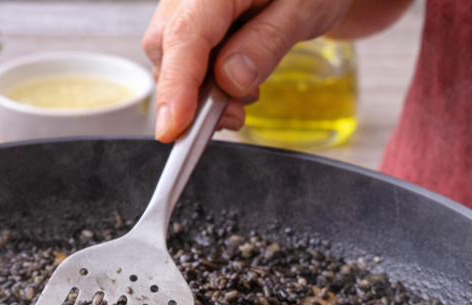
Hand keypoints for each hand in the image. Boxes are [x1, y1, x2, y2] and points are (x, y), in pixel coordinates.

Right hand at [143, 0, 352, 141]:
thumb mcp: (303, 10)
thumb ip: (267, 43)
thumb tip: (231, 80)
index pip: (185, 33)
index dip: (177, 85)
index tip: (175, 127)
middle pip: (167, 50)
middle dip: (192, 96)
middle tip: (235, 115)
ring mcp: (186, 8)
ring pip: (169, 61)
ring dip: (200, 93)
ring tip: (244, 93)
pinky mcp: (188, 25)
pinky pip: (180, 60)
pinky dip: (202, 85)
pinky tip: (232, 83)